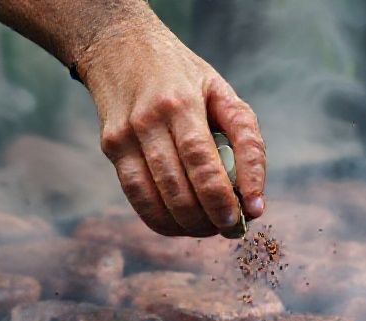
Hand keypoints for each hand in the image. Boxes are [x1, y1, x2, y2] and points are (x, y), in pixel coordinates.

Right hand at [78, 19, 265, 236]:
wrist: (121, 47)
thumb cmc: (183, 76)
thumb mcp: (222, 92)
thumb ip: (246, 141)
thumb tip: (254, 200)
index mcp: (181, 102)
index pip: (201, 158)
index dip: (222, 194)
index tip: (245, 215)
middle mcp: (150, 119)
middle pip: (179, 184)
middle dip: (208, 216)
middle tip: (229, 227)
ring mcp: (126, 135)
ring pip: (156, 197)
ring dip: (187, 224)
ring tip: (209, 228)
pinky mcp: (111, 147)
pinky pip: (135, 196)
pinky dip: (160, 220)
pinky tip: (180, 225)